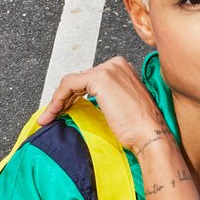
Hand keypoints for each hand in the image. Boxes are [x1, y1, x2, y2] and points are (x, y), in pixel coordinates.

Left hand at [36, 54, 173, 156]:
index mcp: (123, 69)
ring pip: (71, 82)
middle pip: (80, 80)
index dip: (73, 96)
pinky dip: (57, 99)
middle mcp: (116, 64)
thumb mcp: (121, 107)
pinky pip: (69, 85)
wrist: (150, 135)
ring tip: (48, 117)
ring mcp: (108, 69)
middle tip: (52, 116)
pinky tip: (52, 113)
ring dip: (57, 101)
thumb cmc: (140, 128)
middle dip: (64, 99)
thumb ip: (106, 99)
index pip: (89, 79)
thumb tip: (83, 104)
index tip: (62, 111)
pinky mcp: (100, 78)